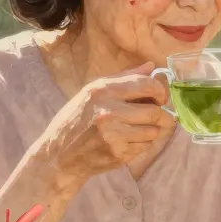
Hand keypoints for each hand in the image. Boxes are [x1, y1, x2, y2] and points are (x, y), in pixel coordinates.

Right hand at [34, 62, 176, 190]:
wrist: (60, 154)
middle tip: (156, 117)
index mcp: (103, 91)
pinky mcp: (118, 154)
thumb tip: (151, 66)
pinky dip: (142, 144)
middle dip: (160, 115)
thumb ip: (125, 78)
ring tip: (136, 129)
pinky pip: (145, 147)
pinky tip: (127, 141)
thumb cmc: (78, 119)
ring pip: (153, 131)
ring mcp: (114, 135)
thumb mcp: (93, 92)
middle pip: (155, 112)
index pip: (146, 85)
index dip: (160, 91)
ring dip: (150, 131)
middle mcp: (109, 112)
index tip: (160, 98)